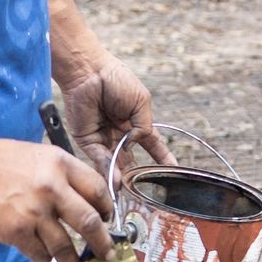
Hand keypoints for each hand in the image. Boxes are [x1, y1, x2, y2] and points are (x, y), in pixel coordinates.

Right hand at [0, 134, 112, 261]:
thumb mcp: (39, 156)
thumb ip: (64, 176)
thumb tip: (89, 203)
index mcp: (60, 164)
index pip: (98, 190)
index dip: (107, 210)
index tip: (106, 220)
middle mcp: (51, 187)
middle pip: (90, 223)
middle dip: (102, 244)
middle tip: (106, 254)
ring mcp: (33, 212)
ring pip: (65, 247)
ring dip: (72, 258)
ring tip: (71, 260)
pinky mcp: (15, 231)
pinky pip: (40, 255)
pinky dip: (45, 258)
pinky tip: (42, 251)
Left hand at [60, 57, 173, 178]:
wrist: (89, 71)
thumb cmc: (116, 79)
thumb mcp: (141, 102)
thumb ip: (143, 127)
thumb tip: (134, 146)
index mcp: (136, 123)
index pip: (152, 145)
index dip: (163, 158)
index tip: (174, 171)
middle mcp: (120, 134)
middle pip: (130, 160)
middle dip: (136, 175)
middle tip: (143, 190)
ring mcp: (103, 138)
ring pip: (114, 163)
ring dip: (121, 176)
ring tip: (126, 188)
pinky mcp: (87, 140)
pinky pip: (98, 157)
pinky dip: (106, 167)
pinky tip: (114, 177)